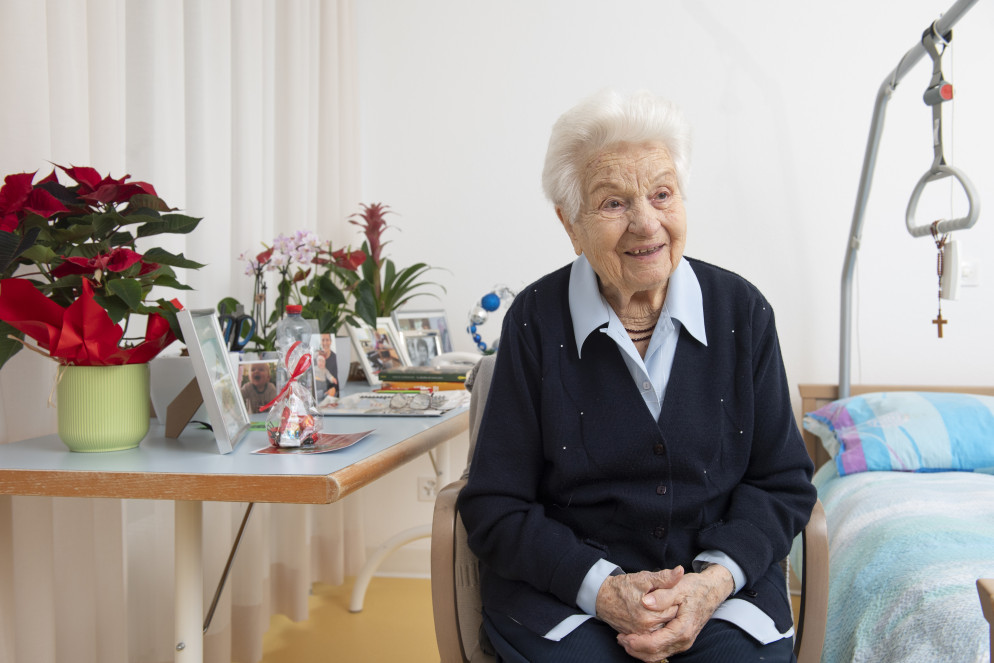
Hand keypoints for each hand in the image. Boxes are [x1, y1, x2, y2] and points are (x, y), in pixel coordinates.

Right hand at [594, 567, 683, 635]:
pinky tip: (651, 613)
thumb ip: (664, 578)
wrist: (602, 598)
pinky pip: (655, 631)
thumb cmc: (623, 587)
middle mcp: (647, 630)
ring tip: (656, 605)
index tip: (669, 591)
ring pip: (664, 626)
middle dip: (670, 608)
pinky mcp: (637, 637)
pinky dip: (656, 623)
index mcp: (650, 616)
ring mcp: (642, 635)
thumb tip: (680, 571)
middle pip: (671, 619)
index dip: (674, 598)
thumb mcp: (644, 578)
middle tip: (662, 597)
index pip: (676, 609)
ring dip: (663, 616)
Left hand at [615, 564, 733, 661]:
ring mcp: (683, 642)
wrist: (712, 590)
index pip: (655, 644)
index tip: (623, 636)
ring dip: (640, 650)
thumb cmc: (695, 587)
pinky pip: (662, 651)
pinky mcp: (680, 640)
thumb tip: (646, 602)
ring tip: (625, 639)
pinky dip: (648, 648)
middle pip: (655, 654)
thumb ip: (662, 596)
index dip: (637, 642)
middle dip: (635, 649)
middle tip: (620, 638)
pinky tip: (637, 638)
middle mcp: (684, 640)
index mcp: (682, 629)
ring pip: (658, 655)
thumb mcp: (678, 586)